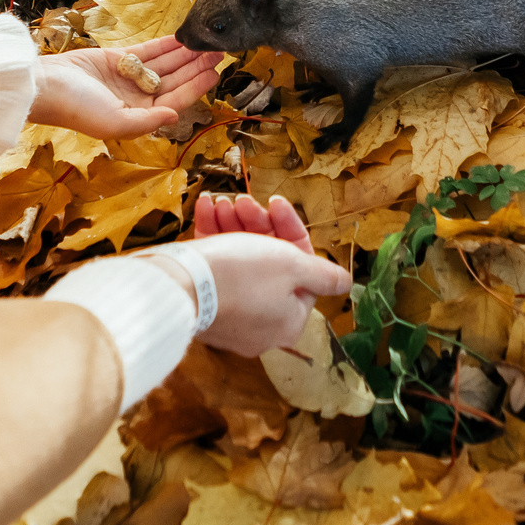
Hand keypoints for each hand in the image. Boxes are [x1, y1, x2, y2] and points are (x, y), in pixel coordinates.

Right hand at [29, 37, 223, 140]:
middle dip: (195, 66)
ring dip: (184, 54)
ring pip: (164, 64)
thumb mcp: (114, 122)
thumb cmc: (77, 109)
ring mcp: (129, 78)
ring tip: (205, 42)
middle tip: (218, 51)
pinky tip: (181, 38)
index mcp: (138, 117)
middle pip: (174, 80)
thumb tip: (174, 116)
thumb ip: (148, 121)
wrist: (46, 85)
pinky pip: (147, 52)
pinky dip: (164, 45)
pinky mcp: (118, 60)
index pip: (176, 100)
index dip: (196, 86)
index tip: (215, 72)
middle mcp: (137, 99)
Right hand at [163, 195, 350, 353]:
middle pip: (269, 263)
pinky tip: (204, 208)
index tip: (275, 205)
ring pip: (239, 261)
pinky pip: (214, 269)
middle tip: (244, 201)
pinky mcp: (202, 304)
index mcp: (289, 319)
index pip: (302, 272)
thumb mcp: (293, 266)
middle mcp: (261, 323)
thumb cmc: (243, 274)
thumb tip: (345, 283)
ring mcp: (229, 315)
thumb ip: (322, 274)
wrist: (179, 286)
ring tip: (220, 202)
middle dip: (257, 225)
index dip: (290, 232)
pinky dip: (211, 237)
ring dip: (232, 225)